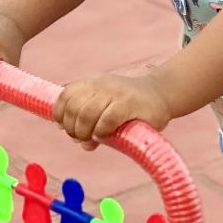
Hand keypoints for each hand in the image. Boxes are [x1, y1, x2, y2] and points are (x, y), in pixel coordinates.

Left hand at [53, 73, 172, 148]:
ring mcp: (115, 93)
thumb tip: (76, 139)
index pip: (65, 96)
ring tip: (91, 140)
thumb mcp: (105, 107)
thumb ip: (88, 120)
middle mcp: (100, 84)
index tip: (66, 128)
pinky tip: (105, 136)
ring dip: (84, 132)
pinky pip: (106, 120)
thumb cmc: (130, 107)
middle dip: (73, 128)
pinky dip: (101, 131)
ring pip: (86, 114)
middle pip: (73, 108)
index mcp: (91, 83)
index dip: (61, 115)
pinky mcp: (129, 104)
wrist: (161, 95)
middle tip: (81, 139)